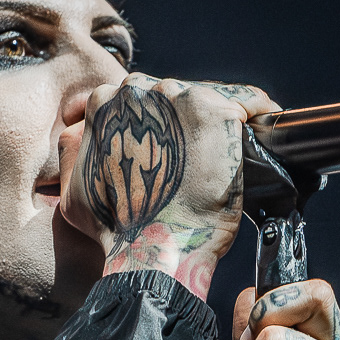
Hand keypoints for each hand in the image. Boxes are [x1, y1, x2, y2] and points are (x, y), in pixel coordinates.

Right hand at [59, 74, 278, 299]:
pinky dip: (259, 112)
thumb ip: (74, 152)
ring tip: (228, 149)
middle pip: (171, 96)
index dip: (154, 125)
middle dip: (182, 121)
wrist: (153, 249)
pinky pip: (248, 102)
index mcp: (104, 104)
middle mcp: (140, 90)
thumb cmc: (114, 228)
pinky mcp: (218, 112)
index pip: (137, 102)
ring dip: (216, 119)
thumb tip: (80, 129)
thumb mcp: (72, 190)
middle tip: (195, 156)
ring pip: (206, 96)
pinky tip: (266, 127)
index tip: (167, 146)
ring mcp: (180, 97)